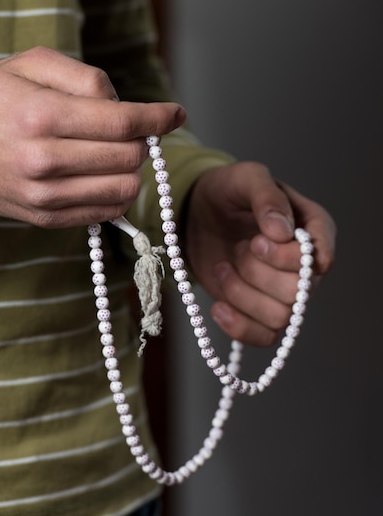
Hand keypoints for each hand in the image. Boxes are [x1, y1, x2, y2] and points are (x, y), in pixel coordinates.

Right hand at [0, 47, 184, 226]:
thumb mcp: (31, 65)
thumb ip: (84, 76)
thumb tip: (125, 103)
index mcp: (42, 115)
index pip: (123, 122)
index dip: (158, 117)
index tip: (175, 113)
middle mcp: (44, 160)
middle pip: (129, 157)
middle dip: (142, 140)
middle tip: (132, 130)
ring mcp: (44, 194)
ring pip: (124, 189)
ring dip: (131, 169)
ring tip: (115, 153)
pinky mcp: (45, 217)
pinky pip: (104, 213)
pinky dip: (115, 193)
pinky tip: (103, 175)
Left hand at [184, 162, 335, 346]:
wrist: (196, 214)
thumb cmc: (228, 191)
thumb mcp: (244, 178)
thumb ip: (266, 196)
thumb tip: (283, 231)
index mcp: (313, 228)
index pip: (319, 259)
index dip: (286, 258)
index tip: (256, 240)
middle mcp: (305, 264)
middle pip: (296, 292)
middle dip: (257, 272)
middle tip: (238, 248)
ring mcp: (283, 290)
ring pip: (279, 316)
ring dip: (241, 294)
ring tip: (222, 267)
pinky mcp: (259, 310)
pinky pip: (263, 337)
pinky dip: (238, 326)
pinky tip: (217, 306)